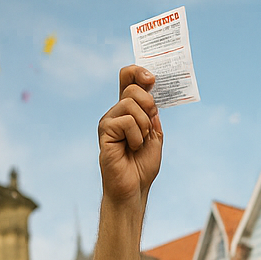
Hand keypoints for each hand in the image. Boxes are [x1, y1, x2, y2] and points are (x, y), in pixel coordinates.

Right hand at [98, 66, 162, 205]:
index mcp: (128, 110)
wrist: (135, 187)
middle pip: (132, 88)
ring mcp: (109, 120)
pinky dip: (136, 136)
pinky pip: (127, 121)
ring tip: (138, 143)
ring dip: (144, 127)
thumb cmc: (142, 165)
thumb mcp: (155, 136)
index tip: (151, 78)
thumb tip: (150, 92)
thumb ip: (152, 115)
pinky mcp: (105, 131)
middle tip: (149, 128)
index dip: (137, 72)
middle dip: (149, 105)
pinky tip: (131, 148)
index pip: (127, 79)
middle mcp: (116, 112)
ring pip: (131, 104)